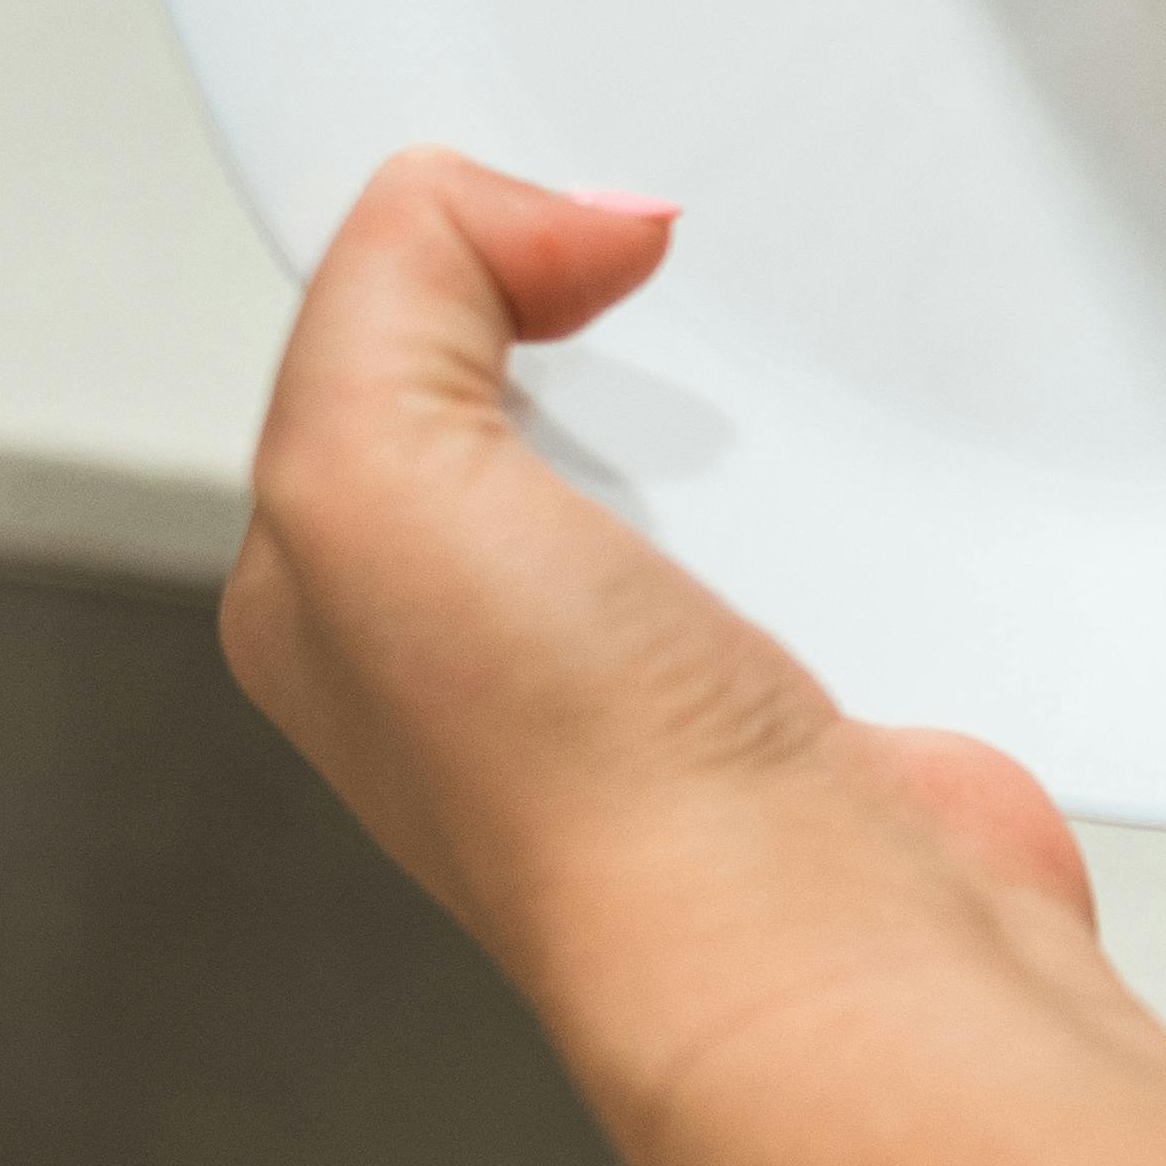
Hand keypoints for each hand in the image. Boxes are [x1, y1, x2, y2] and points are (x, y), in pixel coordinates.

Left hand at [219, 149, 1094, 1109]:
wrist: (825, 952)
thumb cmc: (592, 787)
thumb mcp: (369, 466)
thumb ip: (401, 283)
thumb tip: (553, 219)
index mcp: (329, 601)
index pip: (359, 344)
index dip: (444, 243)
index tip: (539, 213)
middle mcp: (477, 649)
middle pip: (518, 381)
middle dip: (583, 300)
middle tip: (637, 273)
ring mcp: (647, 672)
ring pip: (667, 443)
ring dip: (723, 389)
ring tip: (739, 376)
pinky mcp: (799, 686)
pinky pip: (805, 517)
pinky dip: (834, 470)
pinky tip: (837, 472)